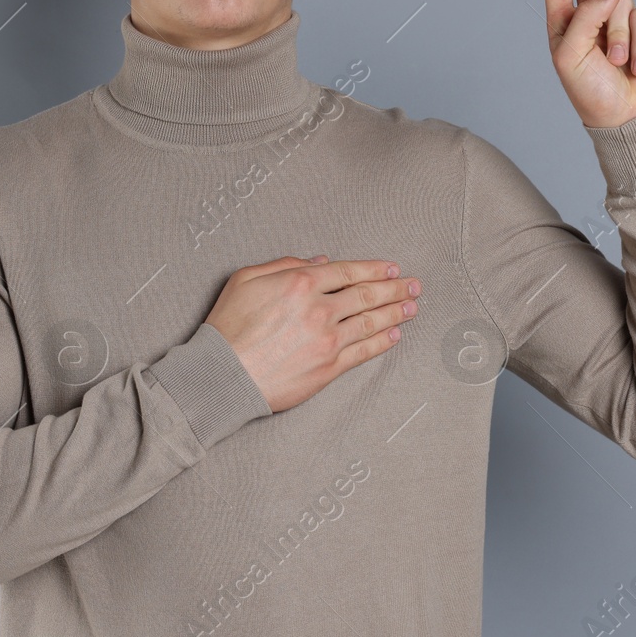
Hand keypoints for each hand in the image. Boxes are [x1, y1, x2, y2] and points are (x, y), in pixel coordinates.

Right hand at [205, 255, 420, 412]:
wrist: (222, 374)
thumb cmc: (228, 326)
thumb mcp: (246, 279)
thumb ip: (284, 264)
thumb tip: (320, 261)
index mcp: (301, 282)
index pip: (348, 271)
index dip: (375, 269)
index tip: (392, 268)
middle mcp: (320, 309)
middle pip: (367, 294)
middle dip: (395, 288)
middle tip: (414, 285)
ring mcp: (327, 340)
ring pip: (371, 322)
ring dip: (395, 312)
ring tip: (412, 306)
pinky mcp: (328, 368)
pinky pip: (363, 352)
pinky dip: (382, 342)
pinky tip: (395, 335)